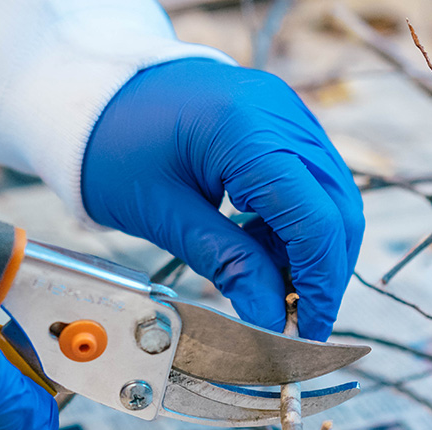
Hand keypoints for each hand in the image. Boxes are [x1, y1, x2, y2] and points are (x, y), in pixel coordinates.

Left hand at [81, 59, 363, 340]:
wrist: (93, 94)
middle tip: (297, 321)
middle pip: (338, 209)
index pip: (316, 221)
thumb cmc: (112, 147)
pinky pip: (313, 180)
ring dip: (313, 250)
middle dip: (324, 273)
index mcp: (248, 129)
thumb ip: (227, 265)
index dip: (320, 285)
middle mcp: (281, 113)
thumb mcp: (163, 215)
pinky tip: (262, 246)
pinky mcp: (283, 122)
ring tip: (269, 283)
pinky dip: (298, 223)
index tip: (307, 331)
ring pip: (333, 197)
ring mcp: (287, 113)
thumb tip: (272, 320)